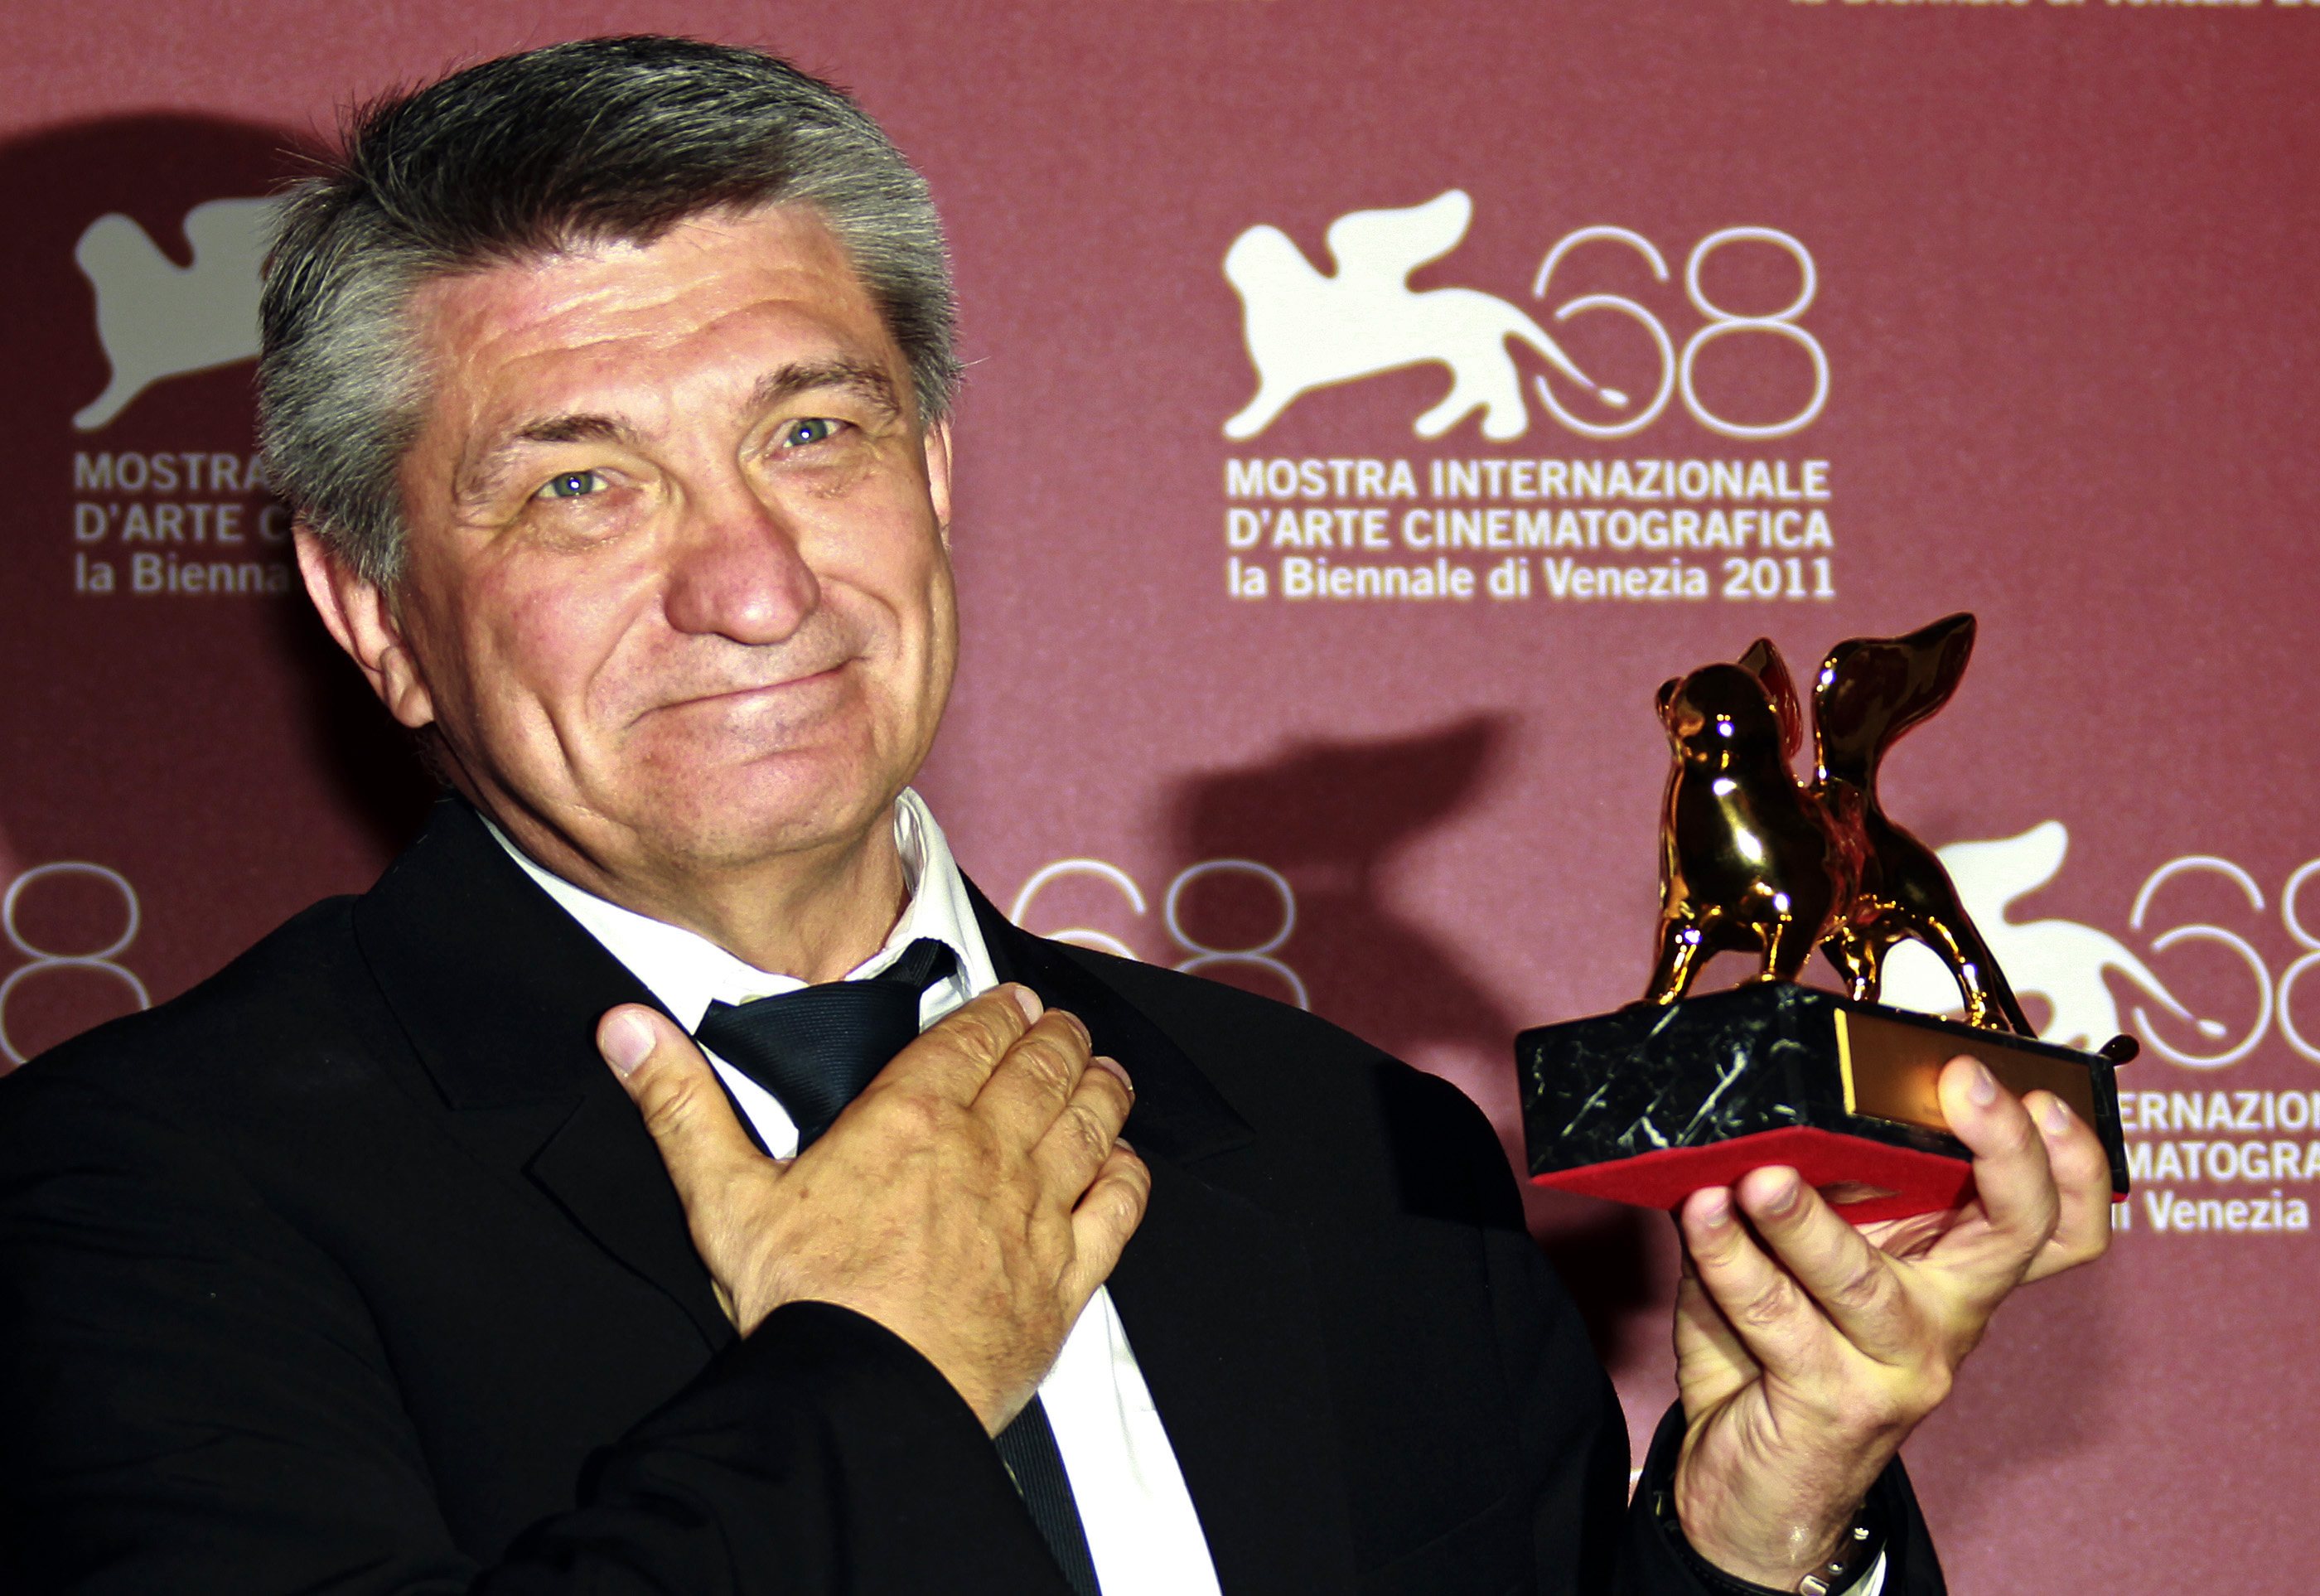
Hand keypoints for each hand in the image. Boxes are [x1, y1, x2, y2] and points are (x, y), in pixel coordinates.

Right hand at [596, 985, 1149, 1433]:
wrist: (861, 1404)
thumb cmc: (797, 1306)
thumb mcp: (721, 1196)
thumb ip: (680, 1104)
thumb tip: (626, 1028)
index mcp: (909, 1120)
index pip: (973, 1038)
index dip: (1001, 1011)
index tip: (1015, 1000)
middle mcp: (985, 1153)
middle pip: (1042, 1071)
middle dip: (1058, 1038)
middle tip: (1063, 1026)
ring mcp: (1034, 1213)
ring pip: (1090, 1124)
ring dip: (1102, 1087)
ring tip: (1105, 1070)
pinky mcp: (1065, 1277)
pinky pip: (1119, 1207)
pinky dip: (1127, 1173)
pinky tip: (1123, 1162)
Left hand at [1669, 1055, 2112, 1586]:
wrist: (1750, 1484)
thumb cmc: (1776, 1353)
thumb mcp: (1807, 1259)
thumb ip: (1814, 1189)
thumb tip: (1774, 1104)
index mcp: (1956, 1269)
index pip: (2057, 1220)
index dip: (2069, 1158)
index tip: (2037, 1090)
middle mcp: (1948, 1315)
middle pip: (2018, 1231)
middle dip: (2003, 1149)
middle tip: (1957, 1083)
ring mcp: (1902, 1366)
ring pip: (1865, 1278)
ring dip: (1806, 1219)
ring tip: (1761, 1175)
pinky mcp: (1838, 1404)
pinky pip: (1779, 1318)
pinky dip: (1730, 1260)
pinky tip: (1700, 1215)